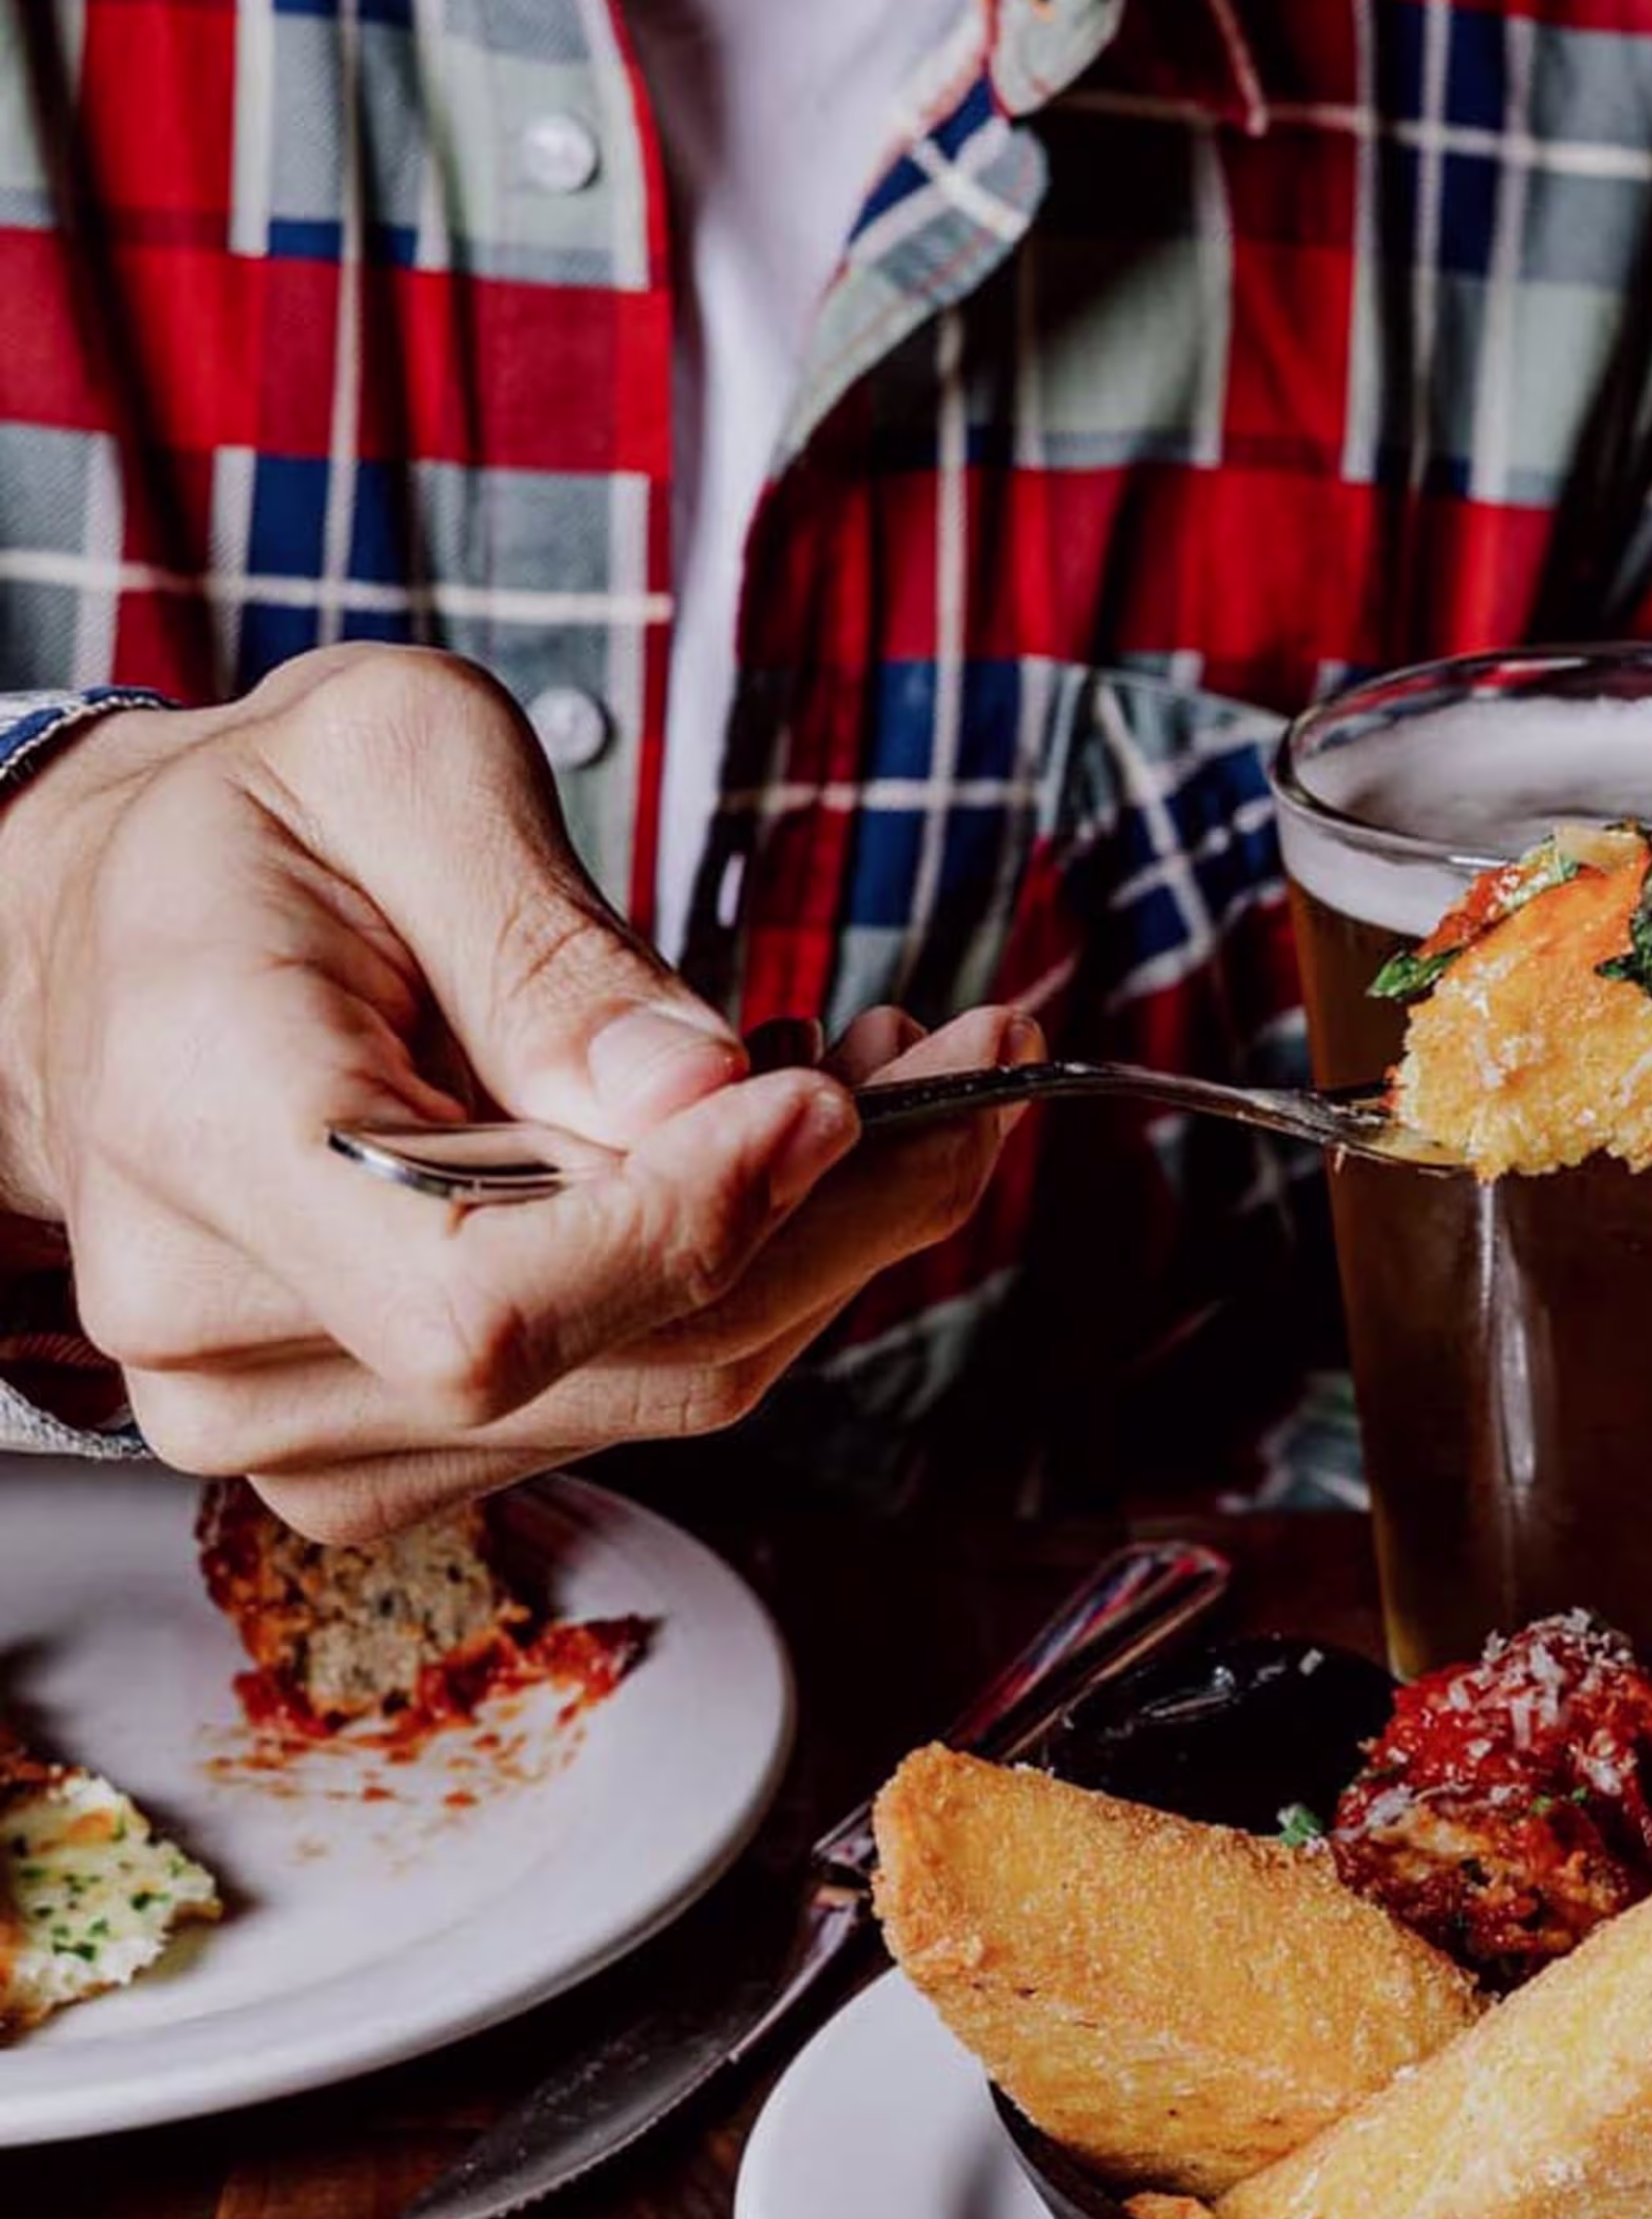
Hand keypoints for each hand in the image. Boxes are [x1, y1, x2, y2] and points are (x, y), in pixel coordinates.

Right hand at [0, 645, 1028, 1538]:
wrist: (120, 944)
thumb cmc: (253, 835)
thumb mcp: (398, 764)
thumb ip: (546, 938)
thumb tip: (703, 1096)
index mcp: (200, 1130)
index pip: (481, 1297)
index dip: (691, 1225)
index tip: (837, 1095)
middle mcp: (220, 1329)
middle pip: (623, 1353)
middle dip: (846, 1205)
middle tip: (965, 1058)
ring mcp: (296, 1423)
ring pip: (669, 1384)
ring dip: (826, 1237)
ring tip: (884, 1073)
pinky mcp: (387, 1454)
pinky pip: (639, 1394)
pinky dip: (754, 1275)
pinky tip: (771, 1149)